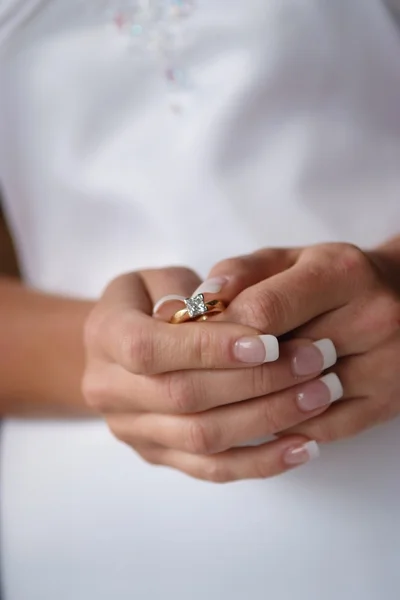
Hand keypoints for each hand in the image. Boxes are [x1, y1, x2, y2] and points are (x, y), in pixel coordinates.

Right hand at [82, 267, 329, 482]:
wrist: (121, 346)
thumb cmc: (148, 302)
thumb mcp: (156, 278)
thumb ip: (183, 291)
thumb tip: (217, 309)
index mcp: (104, 335)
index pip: (148, 348)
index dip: (207, 347)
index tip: (268, 340)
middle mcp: (109, 390)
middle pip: (182, 397)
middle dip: (254, 381)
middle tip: (312, 361)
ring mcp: (133, 430)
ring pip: (202, 438)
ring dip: (267, 419)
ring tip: (318, 395)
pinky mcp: (159, 455)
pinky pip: (211, 470)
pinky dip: (261, 461)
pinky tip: (304, 445)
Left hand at [206, 242, 399, 443]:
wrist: (399, 299)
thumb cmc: (327, 279)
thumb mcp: (286, 260)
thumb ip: (240, 273)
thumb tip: (199, 303)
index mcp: (341, 272)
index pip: (264, 310)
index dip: (220, 333)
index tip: (192, 344)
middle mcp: (373, 317)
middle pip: (281, 360)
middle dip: (230, 372)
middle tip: (196, 377)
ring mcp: (385, 365)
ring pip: (300, 401)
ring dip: (254, 404)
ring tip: (223, 399)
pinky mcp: (387, 402)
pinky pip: (321, 428)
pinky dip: (284, 426)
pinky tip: (261, 416)